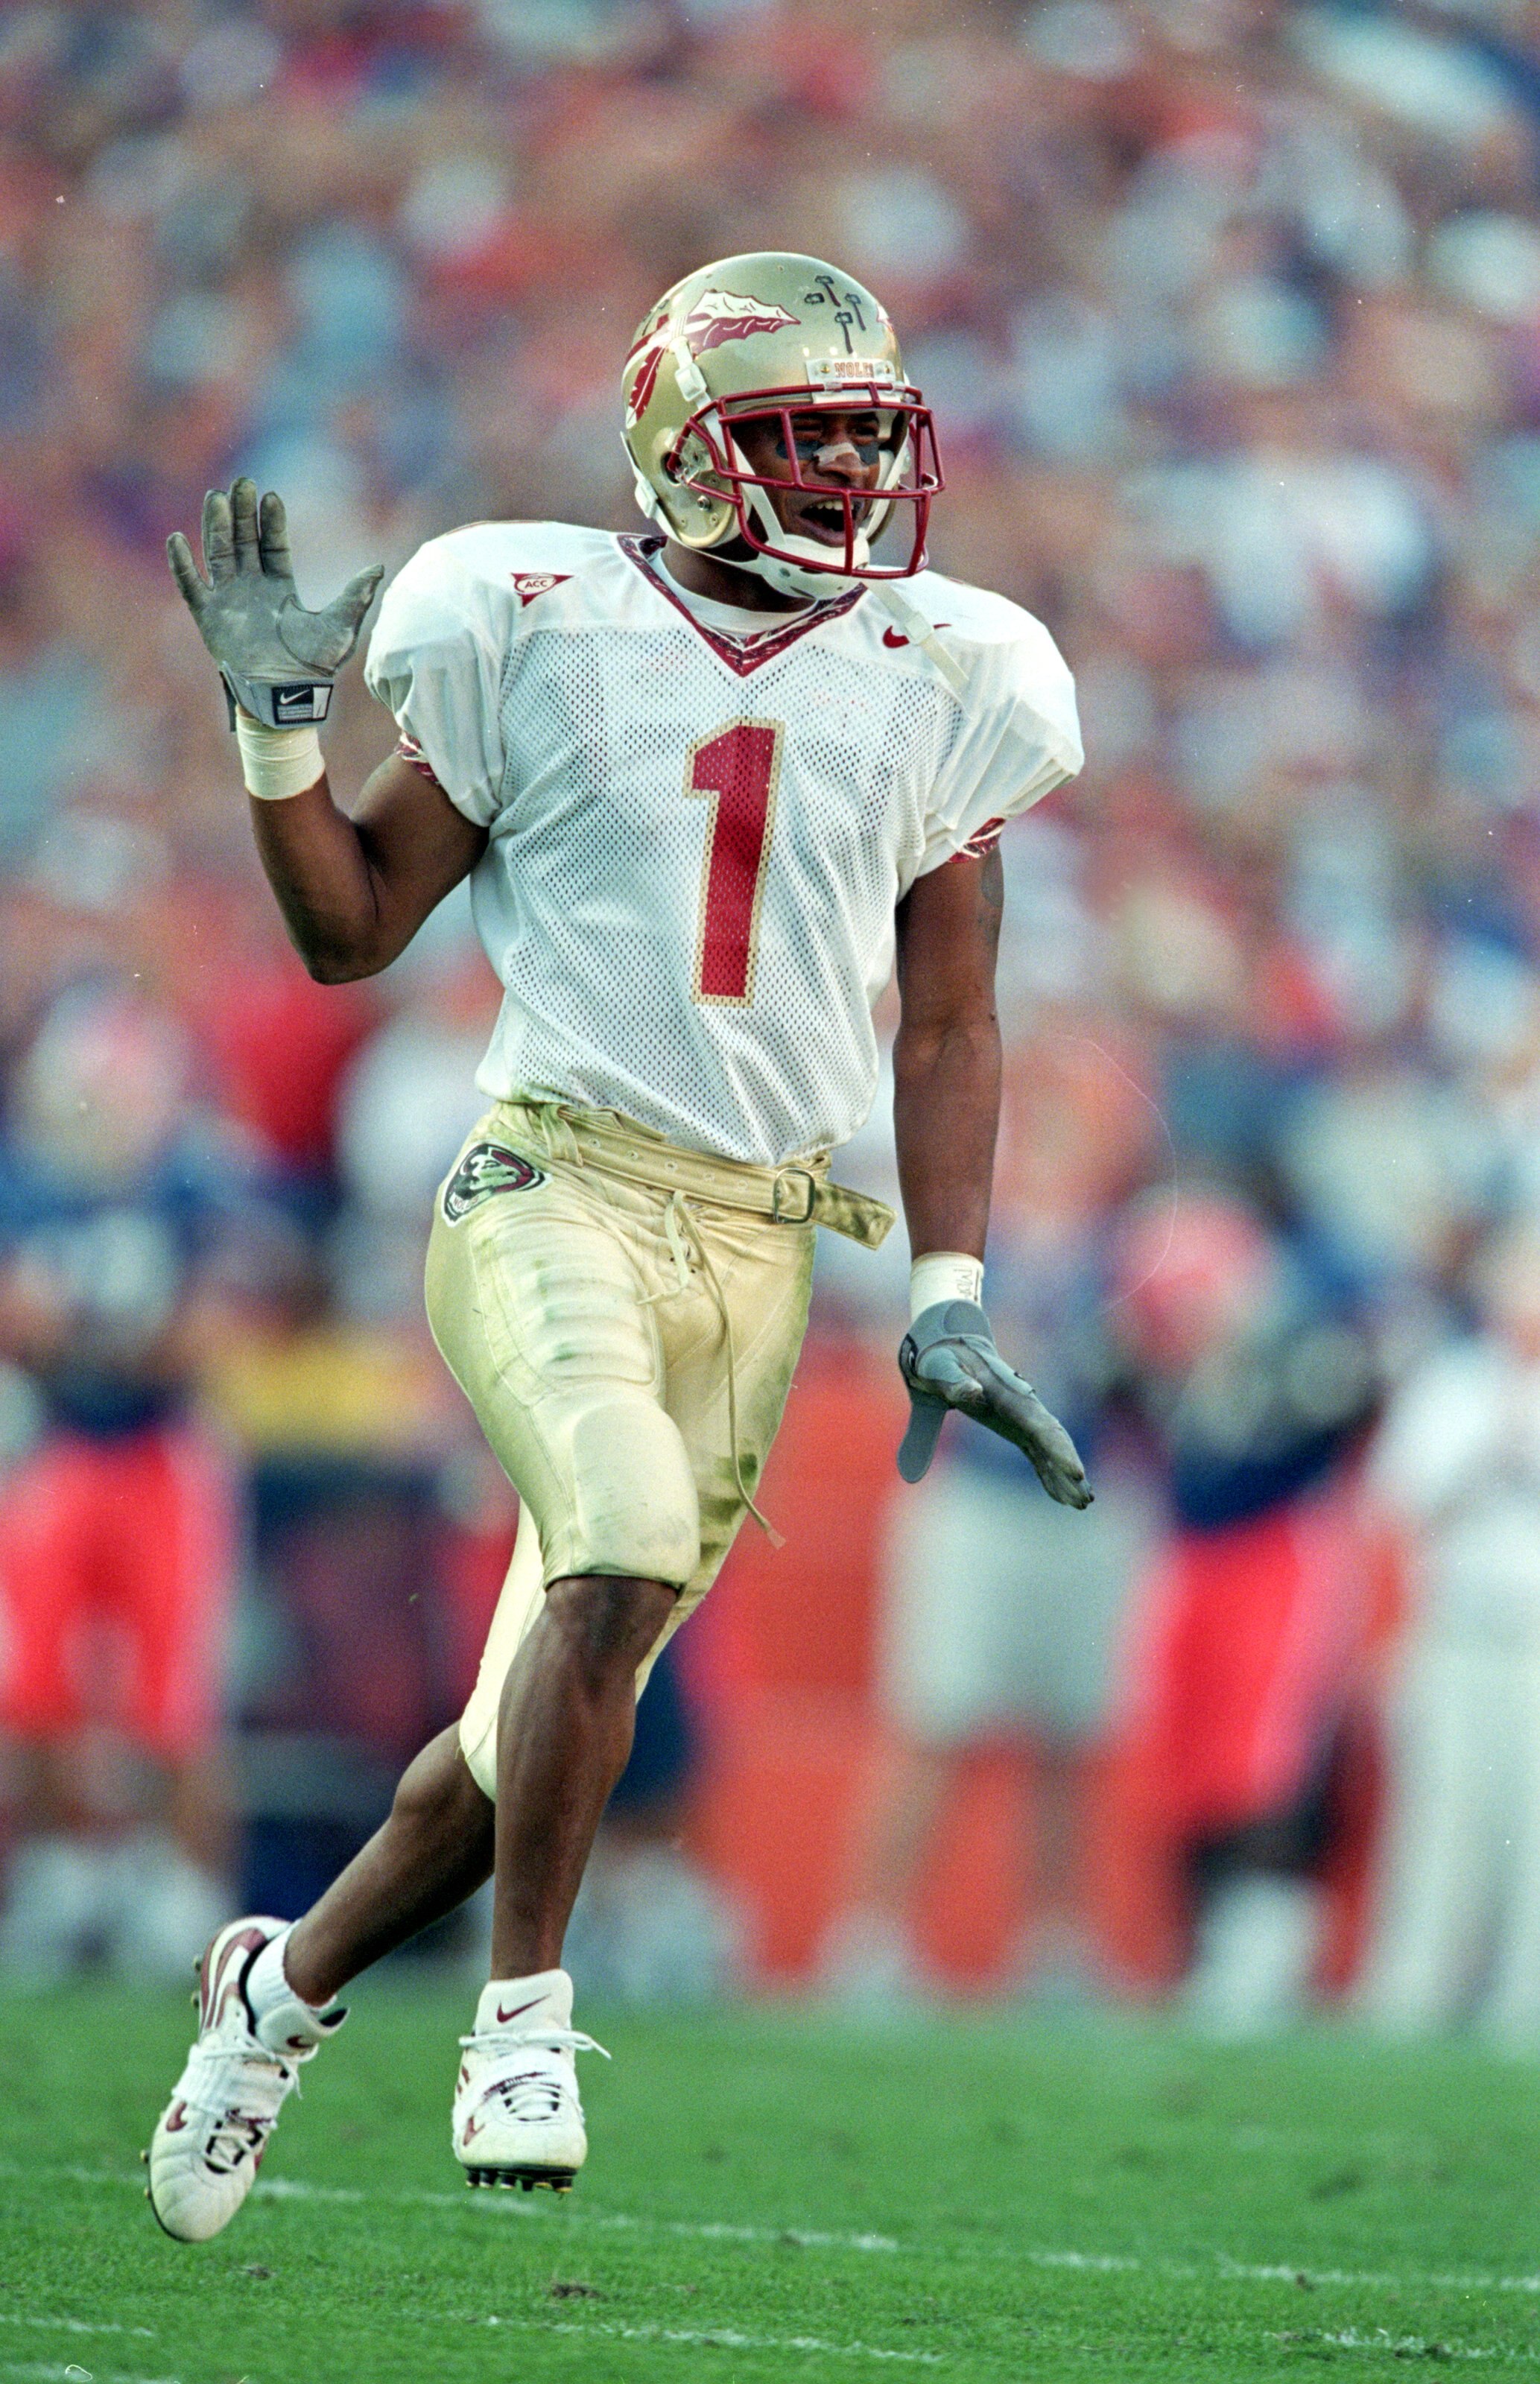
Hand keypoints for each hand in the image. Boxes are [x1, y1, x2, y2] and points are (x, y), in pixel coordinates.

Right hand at [167, 478, 382, 729]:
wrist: (286, 694)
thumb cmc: (315, 666)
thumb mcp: (341, 626)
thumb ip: (356, 595)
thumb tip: (379, 568)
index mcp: (279, 588)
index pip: (272, 545)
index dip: (271, 522)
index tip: (271, 497)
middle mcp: (251, 589)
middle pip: (244, 541)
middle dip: (243, 513)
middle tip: (242, 482)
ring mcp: (228, 601)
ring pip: (218, 554)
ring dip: (217, 526)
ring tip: (217, 498)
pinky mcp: (209, 619)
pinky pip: (191, 586)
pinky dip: (182, 565)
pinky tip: (177, 539)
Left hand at [897, 1298, 1092, 1506]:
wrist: (948, 1347)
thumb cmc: (941, 1360)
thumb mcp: (942, 1370)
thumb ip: (956, 1383)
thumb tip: (973, 1394)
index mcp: (1009, 1398)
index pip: (1041, 1427)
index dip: (1060, 1451)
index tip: (1077, 1472)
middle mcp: (1023, 1407)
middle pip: (1054, 1439)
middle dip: (1071, 1467)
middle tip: (1086, 1498)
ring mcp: (1022, 1417)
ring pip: (1050, 1448)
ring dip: (1066, 1475)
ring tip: (1083, 1504)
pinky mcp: (1016, 1426)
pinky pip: (1038, 1453)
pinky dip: (1049, 1473)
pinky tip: (1060, 1496)